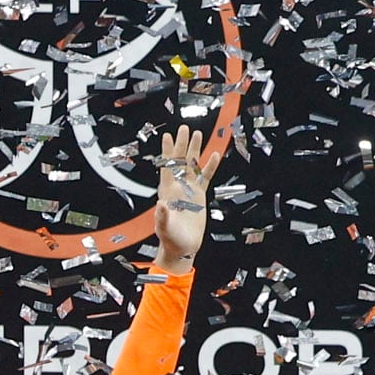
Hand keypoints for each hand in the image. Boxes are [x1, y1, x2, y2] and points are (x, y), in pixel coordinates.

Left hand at [150, 124, 213, 273]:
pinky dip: (210, 167)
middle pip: (180, 160)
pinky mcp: (199, 195)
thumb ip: (162, 217)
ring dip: (195, 150)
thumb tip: (160, 205)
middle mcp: (178, 186)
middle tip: (185, 128)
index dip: (168, 151)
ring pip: (192, 165)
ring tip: (198, 134)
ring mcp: (189, 189)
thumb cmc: (171, 238)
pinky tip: (214, 155)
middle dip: (183, 144)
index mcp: (168, 191)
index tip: (168, 136)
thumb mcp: (164, 228)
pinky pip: (205, 177)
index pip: (167, 166)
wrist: (183, 246)